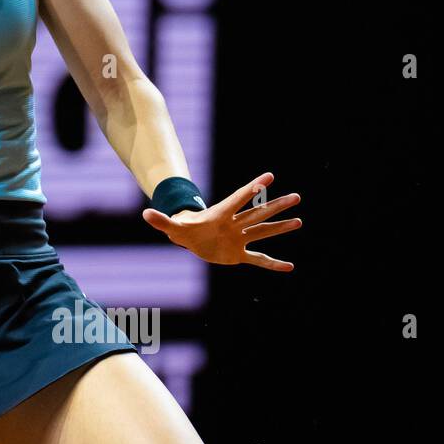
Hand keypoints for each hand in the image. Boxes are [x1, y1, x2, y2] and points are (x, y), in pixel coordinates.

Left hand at [142, 172, 301, 270]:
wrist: (191, 240)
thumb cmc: (184, 230)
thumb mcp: (172, 228)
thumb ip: (162, 220)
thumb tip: (145, 213)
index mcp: (220, 215)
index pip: (238, 199)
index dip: (252, 188)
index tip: (268, 176)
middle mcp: (234, 224)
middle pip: (258, 213)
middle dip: (275, 206)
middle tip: (296, 196)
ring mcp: (239, 238)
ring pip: (263, 231)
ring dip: (280, 228)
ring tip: (299, 221)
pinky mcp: (239, 254)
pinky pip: (258, 259)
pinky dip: (272, 264)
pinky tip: (289, 267)